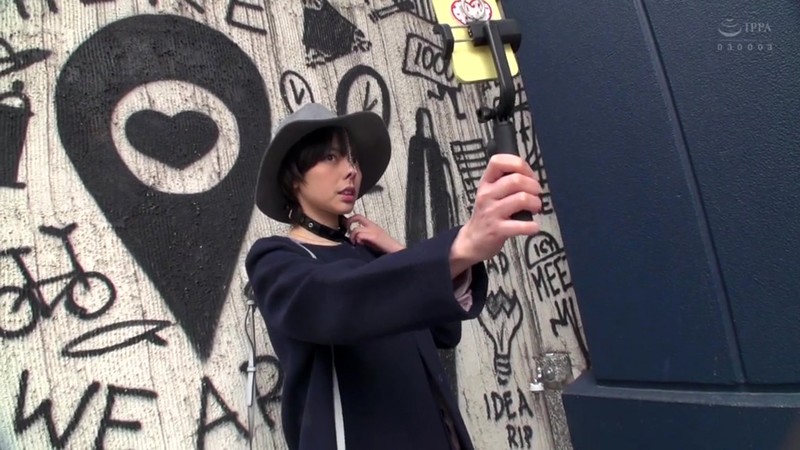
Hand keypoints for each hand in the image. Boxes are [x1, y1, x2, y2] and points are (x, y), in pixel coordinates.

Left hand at [347, 214, 404, 253]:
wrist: (396, 250)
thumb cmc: (385, 247)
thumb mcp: (374, 239)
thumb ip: (365, 237)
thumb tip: (355, 239)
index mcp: (372, 225)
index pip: (359, 216)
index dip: (350, 219)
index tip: (346, 227)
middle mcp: (372, 226)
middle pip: (357, 217)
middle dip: (349, 222)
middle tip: (347, 231)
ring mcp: (373, 230)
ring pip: (356, 229)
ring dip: (352, 236)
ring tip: (355, 243)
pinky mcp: (373, 237)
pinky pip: (360, 235)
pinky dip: (358, 240)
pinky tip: (360, 245)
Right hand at [450, 154, 540, 274]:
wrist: (473, 240)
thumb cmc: (488, 213)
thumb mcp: (491, 193)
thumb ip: (506, 181)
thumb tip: (530, 176)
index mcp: (486, 182)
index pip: (498, 162)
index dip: (519, 164)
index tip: (528, 174)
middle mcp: (487, 195)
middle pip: (516, 180)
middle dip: (534, 186)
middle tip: (536, 194)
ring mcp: (492, 212)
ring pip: (522, 199)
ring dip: (536, 203)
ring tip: (535, 208)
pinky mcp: (497, 230)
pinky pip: (521, 225)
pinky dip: (532, 226)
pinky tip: (533, 227)